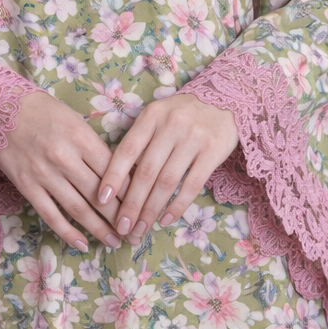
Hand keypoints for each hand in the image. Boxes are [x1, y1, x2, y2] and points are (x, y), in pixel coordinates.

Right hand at [0, 90, 123, 252]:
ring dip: (99, 229)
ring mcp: (45, 174)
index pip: (114, 171)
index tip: (143, 208)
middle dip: (121, 217)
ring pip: (79, 209)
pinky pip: (51, 215)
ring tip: (115, 242)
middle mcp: (65, 158)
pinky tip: (82, 243)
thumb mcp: (74, 119)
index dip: (131, 193)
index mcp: (81, 138)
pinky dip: (68, 232)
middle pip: (100, 195)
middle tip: (135, 233)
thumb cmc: (42, 111)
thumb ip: (94, 146)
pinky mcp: (27, 186)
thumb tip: (119, 174)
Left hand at [97, 93, 238, 245]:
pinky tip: (165, 220)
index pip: (127, 150)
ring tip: (140, 229)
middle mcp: (171, 126)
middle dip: (131, 204)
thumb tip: (118, 180)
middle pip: (146, 171)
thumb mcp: (158, 117)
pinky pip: (192, 185)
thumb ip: (140, 141)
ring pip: (167, 181)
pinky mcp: (213, 151)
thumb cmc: (183, 113)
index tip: (100, 200)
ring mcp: (193, 138)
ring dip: (151, 210)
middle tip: (121, 228)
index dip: (113, 176)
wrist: (226, 99)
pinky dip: (177, 205)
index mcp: (151, 116)